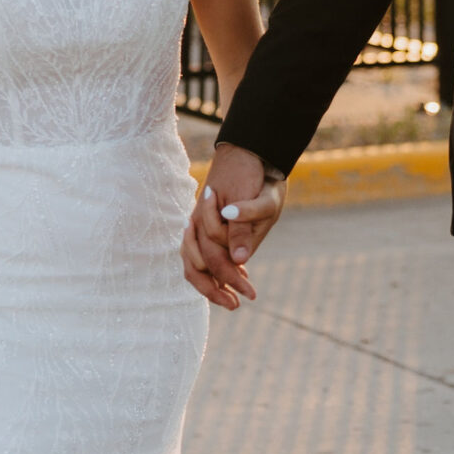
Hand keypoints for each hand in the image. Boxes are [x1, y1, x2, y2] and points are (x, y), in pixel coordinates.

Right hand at [182, 143, 286, 309]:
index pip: (215, 260)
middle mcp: (197, 223)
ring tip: (229, 299)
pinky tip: (228, 278)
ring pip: (191, 263)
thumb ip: (247, 225)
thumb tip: (239, 259)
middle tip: (237, 304)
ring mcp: (197, 223)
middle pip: (197, 266)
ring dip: (208, 284)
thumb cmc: (254, 173)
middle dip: (216, 289)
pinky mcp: (202, 224)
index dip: (232, 280)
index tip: (250, 295)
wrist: (246, 149)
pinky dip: (208, 270)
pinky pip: (197, 253)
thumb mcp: (262, 199)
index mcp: (208, 218)